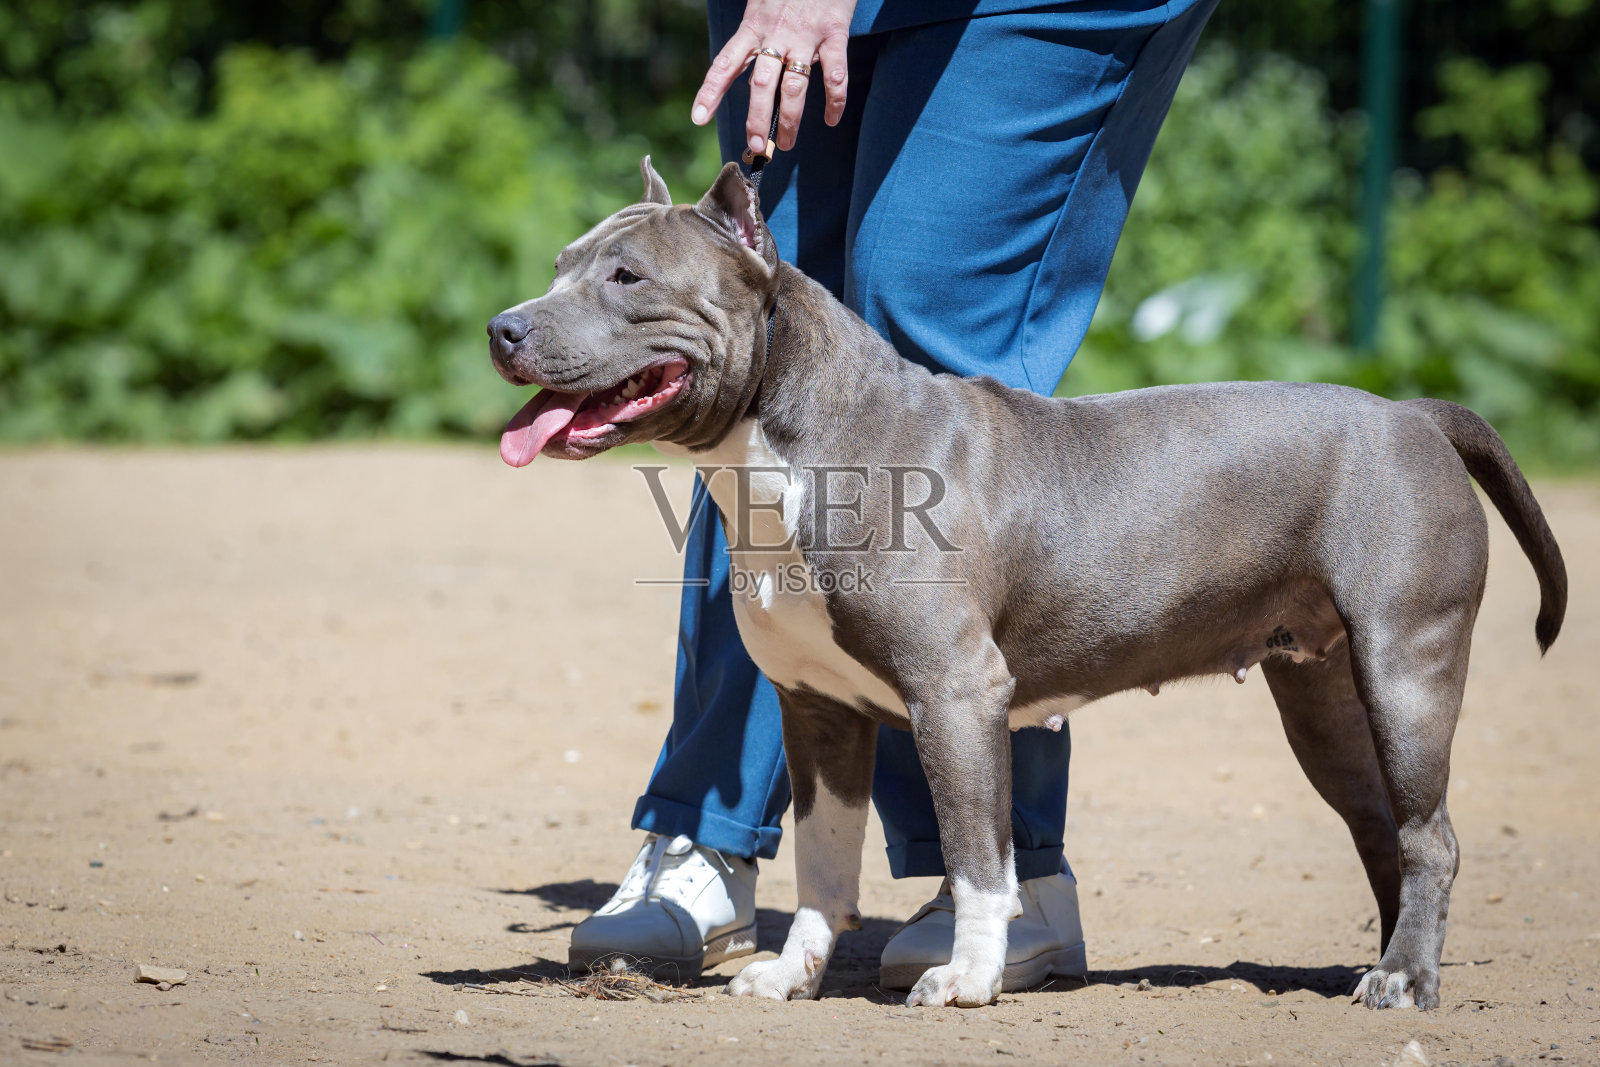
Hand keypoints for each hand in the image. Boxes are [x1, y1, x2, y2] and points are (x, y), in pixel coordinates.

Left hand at [691, 0, 857, 154]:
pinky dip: (835, 101)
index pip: (726, 63)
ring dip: (790, 120)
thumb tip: (741, 70)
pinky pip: (835, 74)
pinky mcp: (834, 33)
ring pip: (795, 86)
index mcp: (752, 26)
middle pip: (761, 84)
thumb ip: (752, 36)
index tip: (698, 118)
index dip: (710, 91)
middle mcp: (776, 33)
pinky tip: (830, 120)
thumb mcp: (760, 4)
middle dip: (758, 118)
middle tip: (756, 145)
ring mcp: (805, 36)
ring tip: (786, 144)